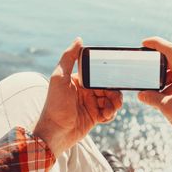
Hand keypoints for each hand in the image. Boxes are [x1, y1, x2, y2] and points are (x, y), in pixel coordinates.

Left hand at [34, 38, 122, 156]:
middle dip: (114, 93)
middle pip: (108, 87)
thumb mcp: (59, 78)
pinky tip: (105, 117)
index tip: (115, 80)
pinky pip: (109, 112)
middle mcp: (86, 91)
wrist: (55, 133)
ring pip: (111, 100)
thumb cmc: (54, 105)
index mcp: (79, 80)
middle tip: (116, 100)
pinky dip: (110, 114)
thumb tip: (79, 39)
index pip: (99, 74)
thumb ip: (68, 57)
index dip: (108, 77)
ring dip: (114, 104)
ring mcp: (91, 104)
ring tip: (110, 110)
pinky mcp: (94, 117)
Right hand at [137, 37, 171, 167]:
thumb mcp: (168, 108)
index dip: (156, 44)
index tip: (144, 42)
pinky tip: (164, 98)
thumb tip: (141, 95)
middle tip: (144, 70)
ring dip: (165, 80)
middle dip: (158, 66)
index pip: (171, 51)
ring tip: (153, 90)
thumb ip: (152, 98)